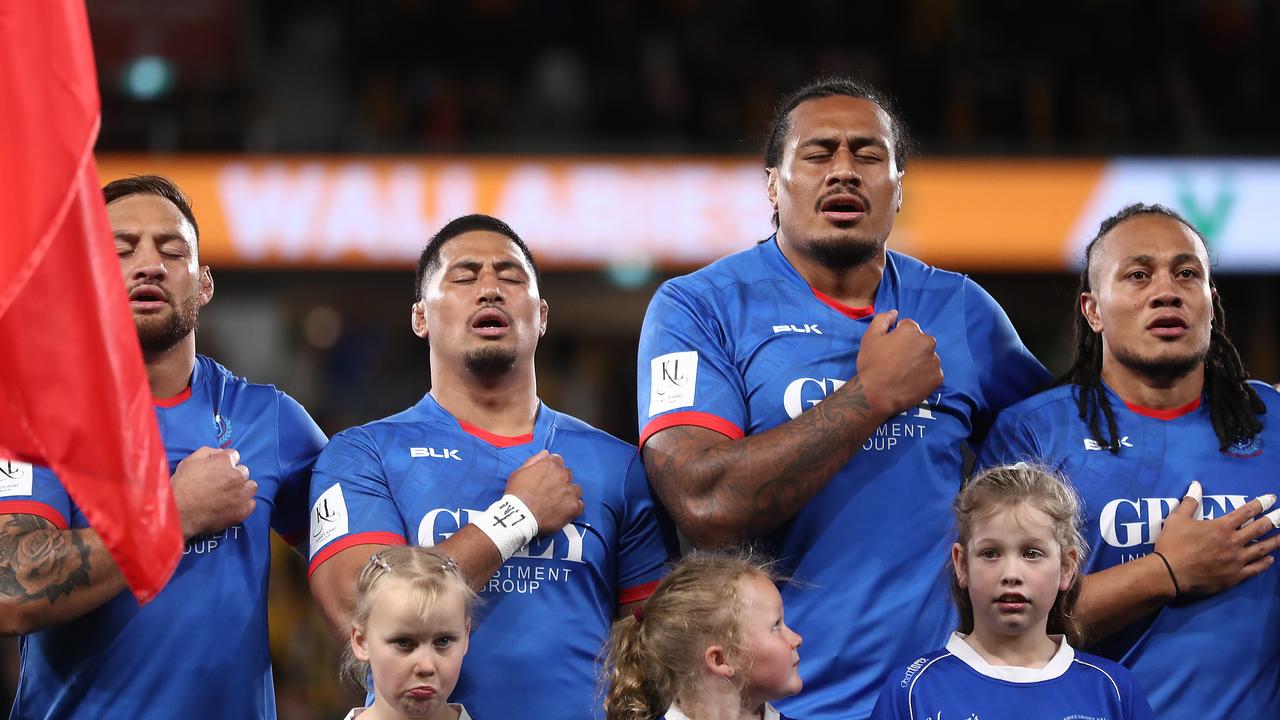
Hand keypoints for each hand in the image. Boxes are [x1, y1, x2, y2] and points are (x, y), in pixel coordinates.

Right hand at [171, 447, 256, 539]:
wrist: (179, 513)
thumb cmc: (181, 487)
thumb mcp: (189, 462)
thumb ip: (208, 452)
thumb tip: (220, 452)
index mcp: (225, 462)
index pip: (234, 456)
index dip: (226, 463)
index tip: (219, 471)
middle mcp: (237, 476)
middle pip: (243, 471)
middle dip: (234, 476)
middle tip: (221, 485)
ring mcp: (241, 494)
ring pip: (251, 487)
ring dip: (243, 489)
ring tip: (229, 496)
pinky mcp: (242, 511)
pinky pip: (251, 504)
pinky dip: (243, 505)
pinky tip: (232, 506)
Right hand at [504, 450, 582, 535]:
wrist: (519, 516)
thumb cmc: (516, 494)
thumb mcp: (519, 472)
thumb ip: (534, 460)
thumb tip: (546, 453)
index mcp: (550, 465)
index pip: (558, 461)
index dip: (552, 470)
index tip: (547, 478)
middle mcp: (563, 475)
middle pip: (567, 475)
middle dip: (561, 481)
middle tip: (551, 492)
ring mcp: (570, 491)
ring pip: (575, 489)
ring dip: (569, 494)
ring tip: (558, 503)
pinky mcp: (574, 506)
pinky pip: (579, 505)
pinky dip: (573, 508)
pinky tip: (563, 511)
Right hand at [855, 310, 943, 418]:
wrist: (877, 394)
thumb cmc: (871, 364)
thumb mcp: (869, 337)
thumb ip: (882, 319)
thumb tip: (895, 313)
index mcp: (911, 330)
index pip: (908, 327)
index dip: (897, 337)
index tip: (890, 349)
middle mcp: (927, 342)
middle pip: (921, 341)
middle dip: (911, 348)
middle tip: (897, 362)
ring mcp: (934, 361)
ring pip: (928, 357)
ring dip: (919, 361)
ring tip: (904, 373)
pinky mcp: (938, 377)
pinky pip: (932, 373)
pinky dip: (924, 376)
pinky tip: (911, 381)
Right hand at [1154, 480, 1279, 596]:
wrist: (1170, 573)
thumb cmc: (1172, 544)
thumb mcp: (1177, 519)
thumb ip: (1190, 502)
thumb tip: (1195, 485)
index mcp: (1221, 527)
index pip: (1246, 512)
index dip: (1261, 503)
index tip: (1272, 498)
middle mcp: (1233, 542)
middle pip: (1260, 528)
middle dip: (1275, 520)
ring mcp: (1236, 560)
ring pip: (1262, 549)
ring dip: (1275, 541)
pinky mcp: (1235, 576)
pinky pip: (1256, 568)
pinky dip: (1265, 563)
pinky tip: (1271, 559)